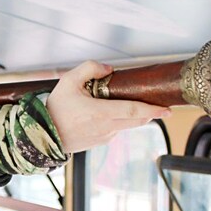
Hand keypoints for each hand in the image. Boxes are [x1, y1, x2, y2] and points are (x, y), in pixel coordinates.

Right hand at [46, 61, 170, 153]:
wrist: (43, 134)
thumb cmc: (55, 108)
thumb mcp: (68, 81)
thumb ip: (90, 69)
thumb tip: (108, 69)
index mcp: (100, 113)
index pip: (134, 111)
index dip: (153, 110)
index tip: (167, 109)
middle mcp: (106, 127)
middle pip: (137, 120)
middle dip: (151, 113)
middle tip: (163, 107)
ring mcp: (104, 136)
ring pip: (127, 124)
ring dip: (134, 115)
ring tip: (134, 104)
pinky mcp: (100, 141)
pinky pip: (116, 129)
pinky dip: (120, 121)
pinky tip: (111, 113)